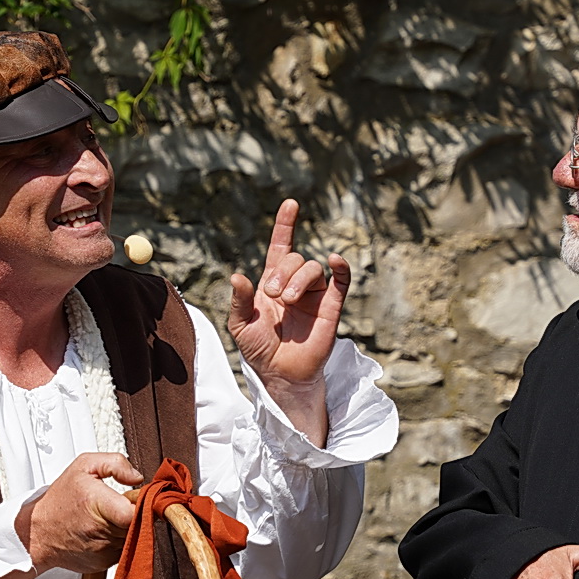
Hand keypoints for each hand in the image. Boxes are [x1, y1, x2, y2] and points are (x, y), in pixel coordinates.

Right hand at [14, 453, 142, 574]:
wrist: (38, 532)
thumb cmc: (60, 499)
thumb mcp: (83, 466)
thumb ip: (115, 463)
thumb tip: (137, 478)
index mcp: (97, 503)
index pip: (135, 511)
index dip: (142, 504)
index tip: (137, 498)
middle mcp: (101, 530)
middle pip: (138, 524)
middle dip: (135, 513)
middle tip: (119, 504)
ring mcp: (103, 550)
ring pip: (134, 538)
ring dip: (128, 527)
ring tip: (109, 516)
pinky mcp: (103, 563)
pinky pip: (123, 550)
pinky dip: (119, 540)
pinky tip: (104, 530)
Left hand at [228, 199, 350, 442]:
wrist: (280, 375)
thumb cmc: (259, 350)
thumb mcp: (240, 324)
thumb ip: (239, 299)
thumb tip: (237, 275)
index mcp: (272, 282)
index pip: (281, 247)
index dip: (285, 225)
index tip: (291, 204)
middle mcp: (295, 284)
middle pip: (295, 258)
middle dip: (282, 272)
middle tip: (273, 295)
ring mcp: (314, 295)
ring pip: (313, 268)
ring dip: (298, 278)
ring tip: (287, 301)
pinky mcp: (331, 307)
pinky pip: (341, 281)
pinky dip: (341, 268)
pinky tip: (335, 260)